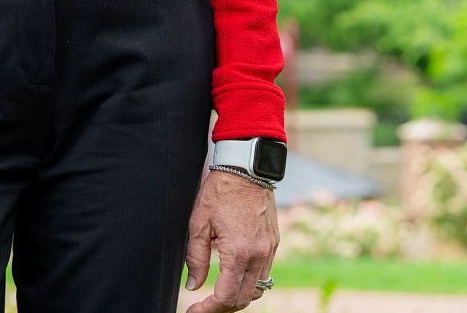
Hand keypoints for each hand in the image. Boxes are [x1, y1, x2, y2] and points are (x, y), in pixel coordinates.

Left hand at [182, 167, 278, 308]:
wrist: (247, 168)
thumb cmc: (220, 192)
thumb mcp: (199, 223)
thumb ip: (195, 259)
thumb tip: (193, 286)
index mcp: (238, 252)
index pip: (225, 297)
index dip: (208, 310)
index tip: (193, 311)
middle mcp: (258, 255)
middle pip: (243, 299)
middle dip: (221, 309)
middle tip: (203, 307)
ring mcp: (269, 250)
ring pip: (257, 290)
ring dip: (237, 298)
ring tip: (218, 297)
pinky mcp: (274, 243)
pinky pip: (264, 274)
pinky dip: (249, 284)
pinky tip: (234, 278)